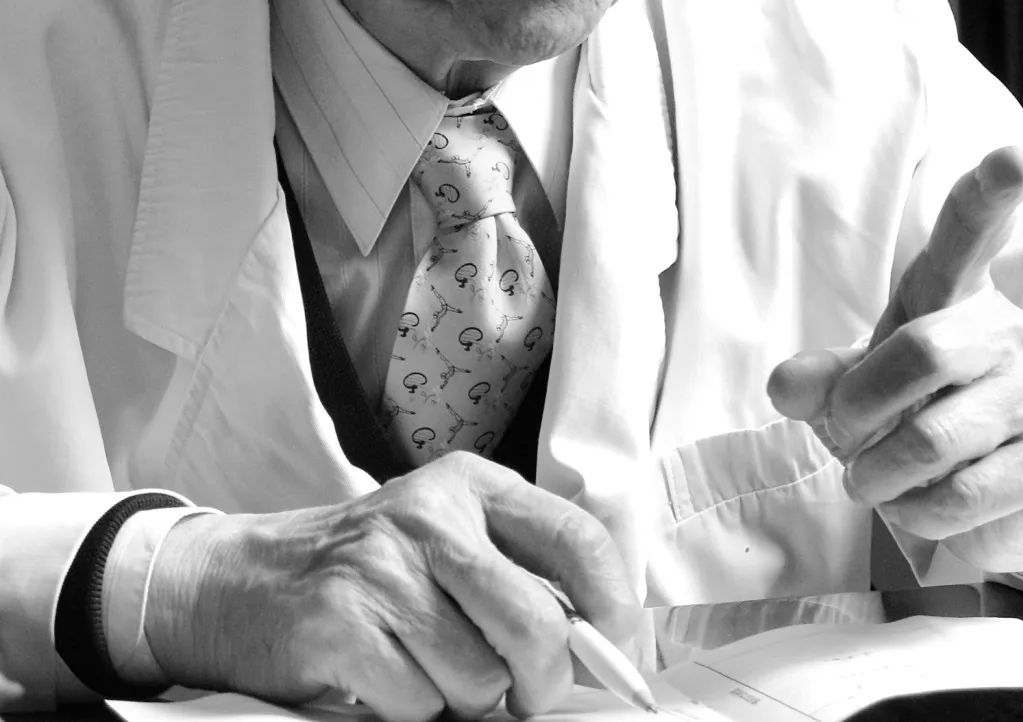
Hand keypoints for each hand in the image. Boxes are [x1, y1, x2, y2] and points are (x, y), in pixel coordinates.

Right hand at [144, 452, 639, 719]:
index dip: (612, 607)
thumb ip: (514, 571)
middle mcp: (428, 513)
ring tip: (422, 665)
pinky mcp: (342, 623)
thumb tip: (601, 645)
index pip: (575, 537)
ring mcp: (381, 566)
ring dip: (462, 698)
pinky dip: (410, 709)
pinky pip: (419, 703)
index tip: (619, 653)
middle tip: (525, 695)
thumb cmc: (364, 570)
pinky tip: (381, 675)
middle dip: (542, 681)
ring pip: (479, 677)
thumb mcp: (442, 539)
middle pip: (534, 623)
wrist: (242, 581)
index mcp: (469, 484)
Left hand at [767, 145, 1022, 574]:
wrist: (999, 495)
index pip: (970, 235)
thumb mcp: (858, 388)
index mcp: (952, 295)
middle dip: (860, 409)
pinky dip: (916, 513)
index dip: (990, 194)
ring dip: (880, 474)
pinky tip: (922, 505)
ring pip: (931, 440)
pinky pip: (957, 496)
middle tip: (847, 437)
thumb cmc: (918, 416)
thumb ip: (820, 380)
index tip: (1013, 156)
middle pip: (920, 352)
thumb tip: (785, 385)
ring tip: (880, 477)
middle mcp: (1004, 332)